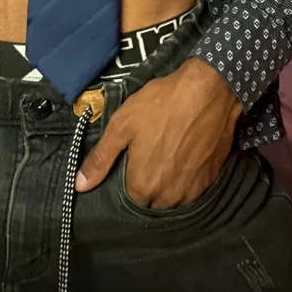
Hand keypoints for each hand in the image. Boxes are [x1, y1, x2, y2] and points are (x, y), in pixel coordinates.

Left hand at [74, 57, 242, 208]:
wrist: (208, 90)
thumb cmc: (160, 105)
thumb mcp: (122, 125)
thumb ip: (101, 158)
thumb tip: (79, 186)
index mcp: (144, 186)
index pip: (131, 199)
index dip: (130, 178)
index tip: (133, 160)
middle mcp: (169, 197)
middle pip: (153, 201)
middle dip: (150, 183)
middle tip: (151, 154)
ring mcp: (194, 190)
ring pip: (175, 198)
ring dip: (169, 184)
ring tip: (168, 154)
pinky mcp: (212, 179)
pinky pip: (194, 188)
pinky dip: (188, 177)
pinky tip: (186, 154)